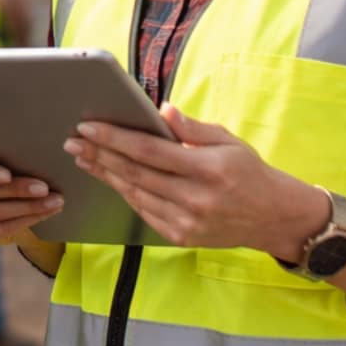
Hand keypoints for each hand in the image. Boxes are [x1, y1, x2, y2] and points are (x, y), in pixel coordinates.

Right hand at [0, 133, 64, 243]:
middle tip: (42, 186)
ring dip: (26, 206)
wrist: (22, 197)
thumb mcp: (13, 147)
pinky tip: (45, 212)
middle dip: (13, 188)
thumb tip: (43, 137)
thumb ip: (12, 140)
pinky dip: (24, 220)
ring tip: (54, 200)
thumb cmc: (18, 161)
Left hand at [64, 104, 328, 258]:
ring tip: (83, 157)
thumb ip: (193, 129)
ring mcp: (186, 221)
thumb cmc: (249, 173)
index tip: (88, 127)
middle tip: (73, 141)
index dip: (115, 138)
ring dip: (105, 174)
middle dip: (99, 155)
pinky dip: (124, 192)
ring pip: (134, 193)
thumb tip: (163, 110)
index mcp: (208, 169)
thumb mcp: (229, 142)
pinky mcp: (180, 236)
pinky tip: (109, 177)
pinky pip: (143, 211)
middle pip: (135, 173)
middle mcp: (195, 198)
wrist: (272, 217)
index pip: (150, 150)